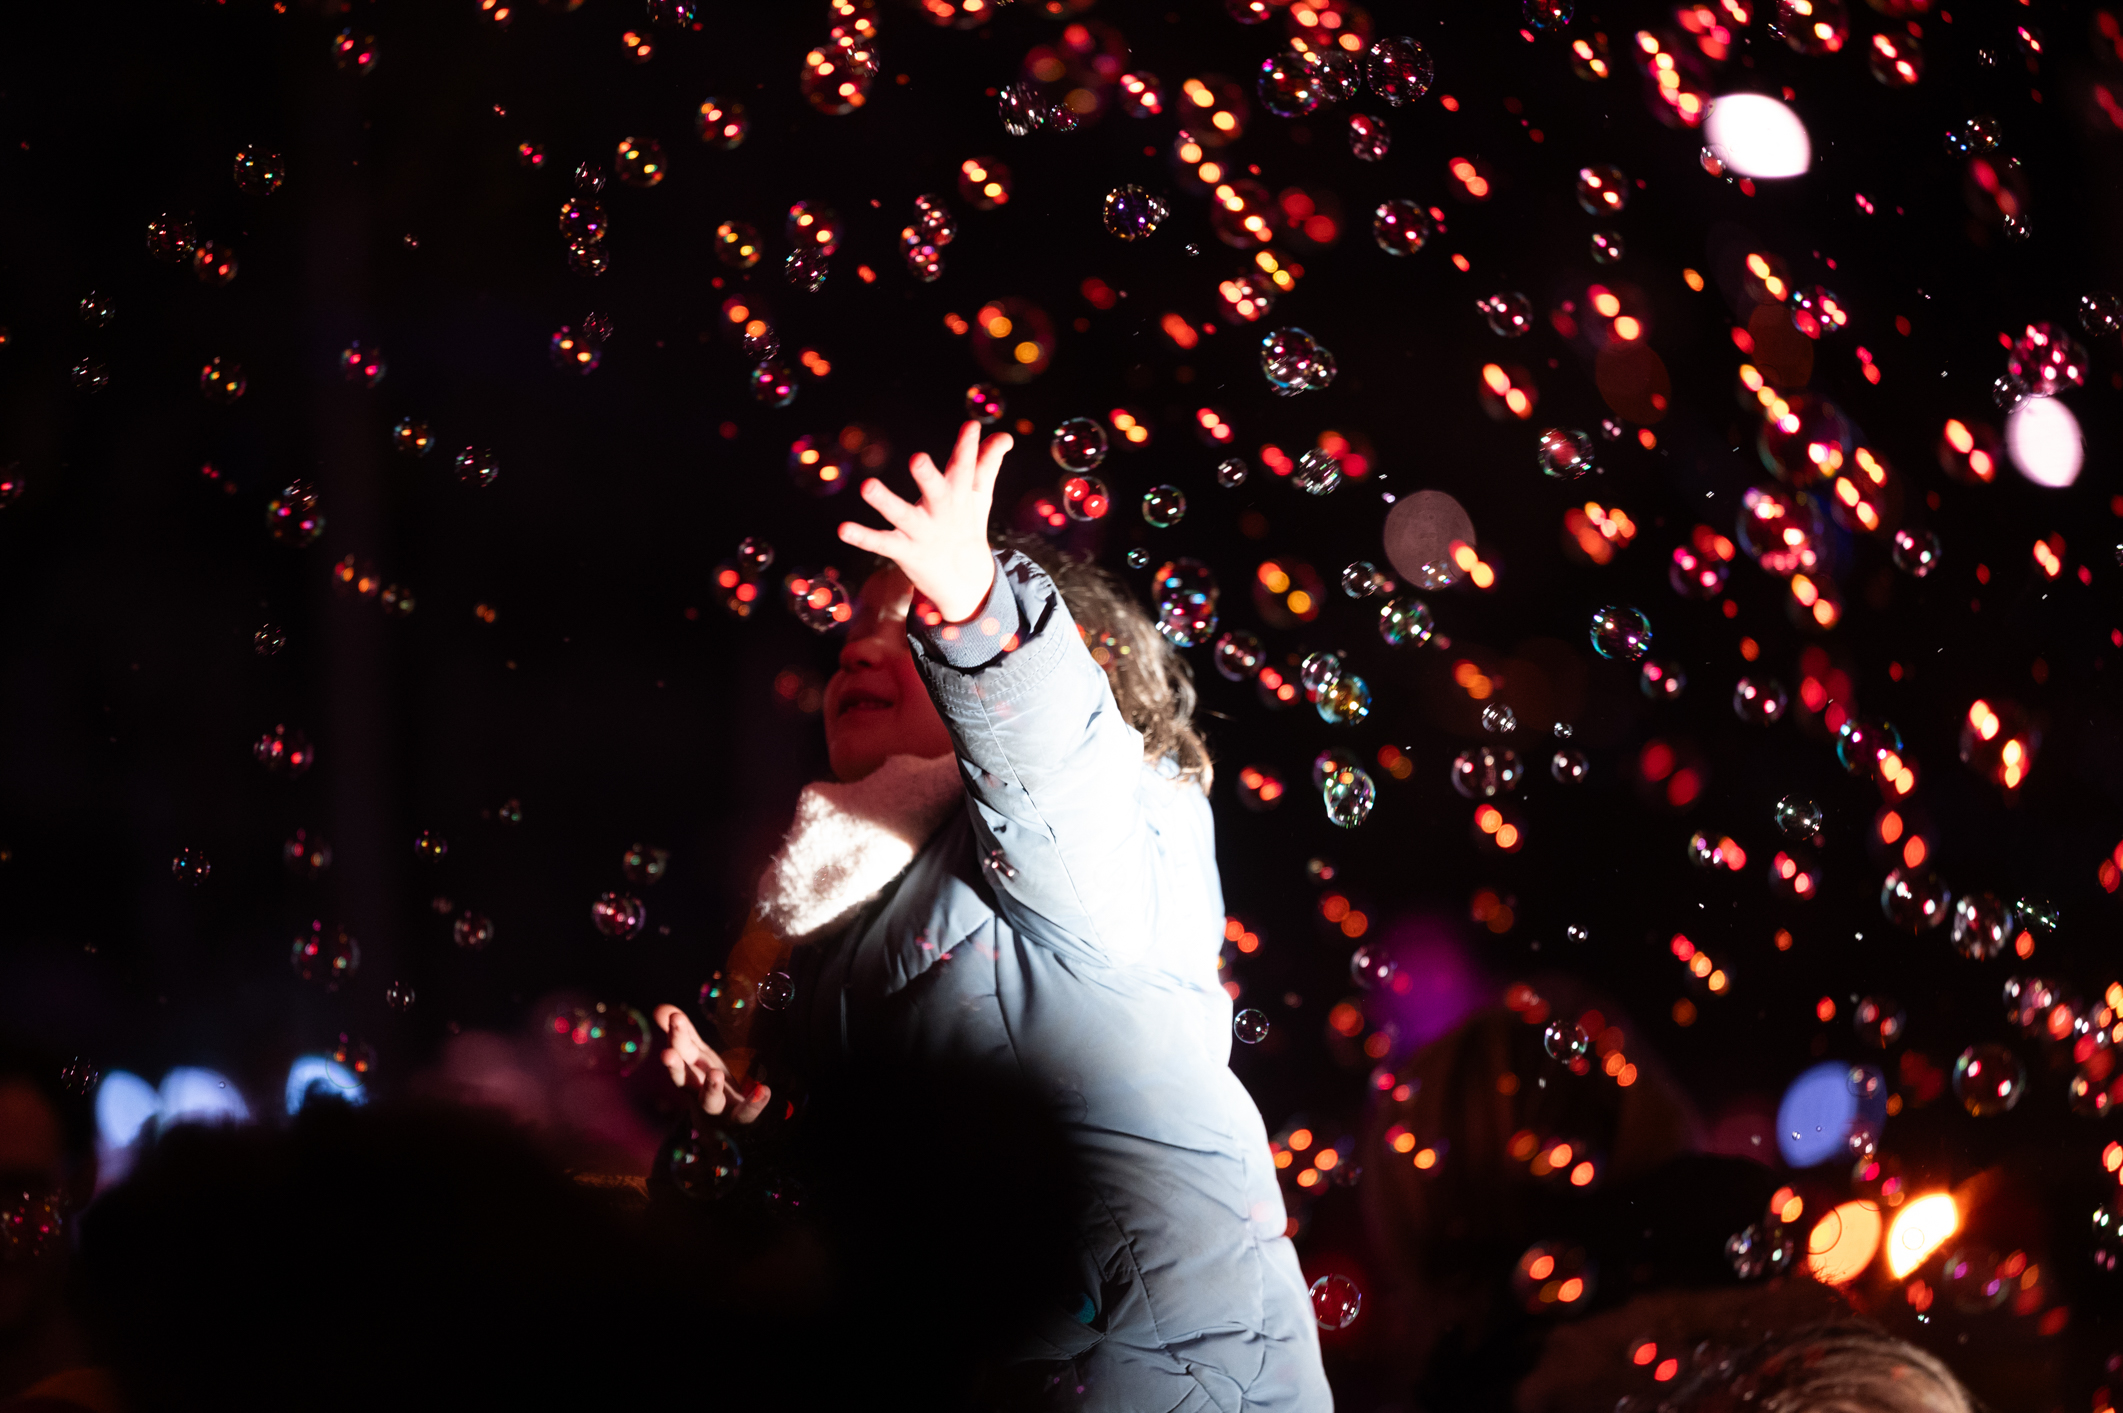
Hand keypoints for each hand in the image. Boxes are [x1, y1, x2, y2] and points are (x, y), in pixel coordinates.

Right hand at [651, 1004, 770, 1124]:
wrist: (723, 1125)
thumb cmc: (706, 1082)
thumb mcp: (696, 1056)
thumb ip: (683, 1033)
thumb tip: (660, 1008)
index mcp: (689, 1070)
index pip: (679, 1052)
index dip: (676, 1035)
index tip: (674, 1017)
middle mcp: (698, 1089)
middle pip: (684, 1079)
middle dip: (675, 1067)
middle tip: (667, 1054)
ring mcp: (718, 1105)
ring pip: (709, 1100)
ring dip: (711, 1088)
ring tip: (715, 1074)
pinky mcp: (739, 1117)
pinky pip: (746, 1113)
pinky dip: (754, 1103)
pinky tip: (765, 1091)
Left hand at [837, 420, 1011, 624]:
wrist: (966, 584)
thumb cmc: (966, 527)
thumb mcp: (978, 497)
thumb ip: (987, 464)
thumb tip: (1004, 436)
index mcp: (959, 497)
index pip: (965, 469)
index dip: (968, 447)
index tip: (971, 426)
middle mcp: (942, 514)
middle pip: (937, 493)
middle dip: (928, 477)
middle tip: (917, 458)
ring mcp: (923, 534)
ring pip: (903, 517)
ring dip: (886, 502)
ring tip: (867, 487)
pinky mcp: (905, 552)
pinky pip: (882, 544)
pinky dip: (863, 537)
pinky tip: (843, 529)